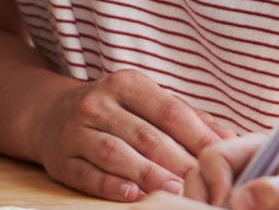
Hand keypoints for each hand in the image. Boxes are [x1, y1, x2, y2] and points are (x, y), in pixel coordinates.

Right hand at [32, 69, 235, 201]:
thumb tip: (229, 137)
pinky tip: (132, 194)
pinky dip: (111, 186)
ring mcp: (76, 131)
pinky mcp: (61, 158)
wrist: (49, 113)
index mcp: (126, 84)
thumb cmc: (113, 109)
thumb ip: (188, 117)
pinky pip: (87, 174)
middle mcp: (98, 104)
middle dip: (178, 161)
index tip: (220, 158)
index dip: (198, 137)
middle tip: (202, 182)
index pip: (169, 111)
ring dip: (148, 174)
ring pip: (116, 154)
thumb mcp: (146, 100)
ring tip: (174, 190)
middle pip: (146, 136)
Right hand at [176, 134, 278, 209]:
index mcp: (251, 149)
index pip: (214, 156)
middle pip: (198, 177)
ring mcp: (231, 189)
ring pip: (199, 196)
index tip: (226, 206)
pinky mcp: (232, 205)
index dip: (214, 181)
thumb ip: (275, 192)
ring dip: (206, 208)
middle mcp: (236, 167)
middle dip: (202, 199)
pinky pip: (208, 208)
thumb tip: (238, 200)